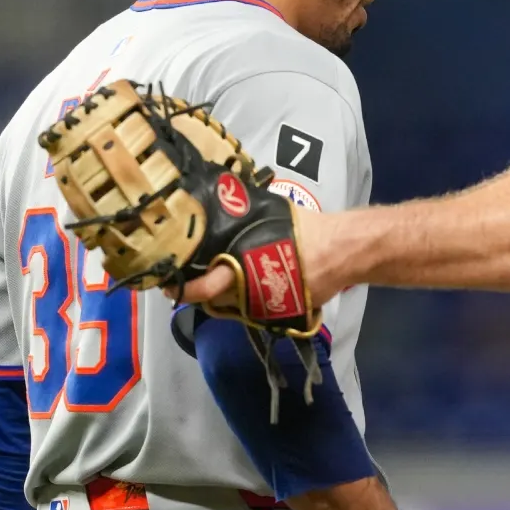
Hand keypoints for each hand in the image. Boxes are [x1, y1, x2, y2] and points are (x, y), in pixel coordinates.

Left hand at [177, 203, 329, 308]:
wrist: (339, 252)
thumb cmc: (304, 230)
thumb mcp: (267, 213)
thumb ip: (241, 214)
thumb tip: (220, 195)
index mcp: (243, 266)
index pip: (205, 288)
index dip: (185, 290)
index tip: (169, 286)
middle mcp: (249, 292)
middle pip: (213, 300)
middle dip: (197, 291)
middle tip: (184, 281)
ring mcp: (264, 306)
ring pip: (230, 307)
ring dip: (220, 296)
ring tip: (212, 278)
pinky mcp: (277, 313)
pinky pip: (250, 309)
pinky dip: (242, 299)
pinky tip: (242, 285)